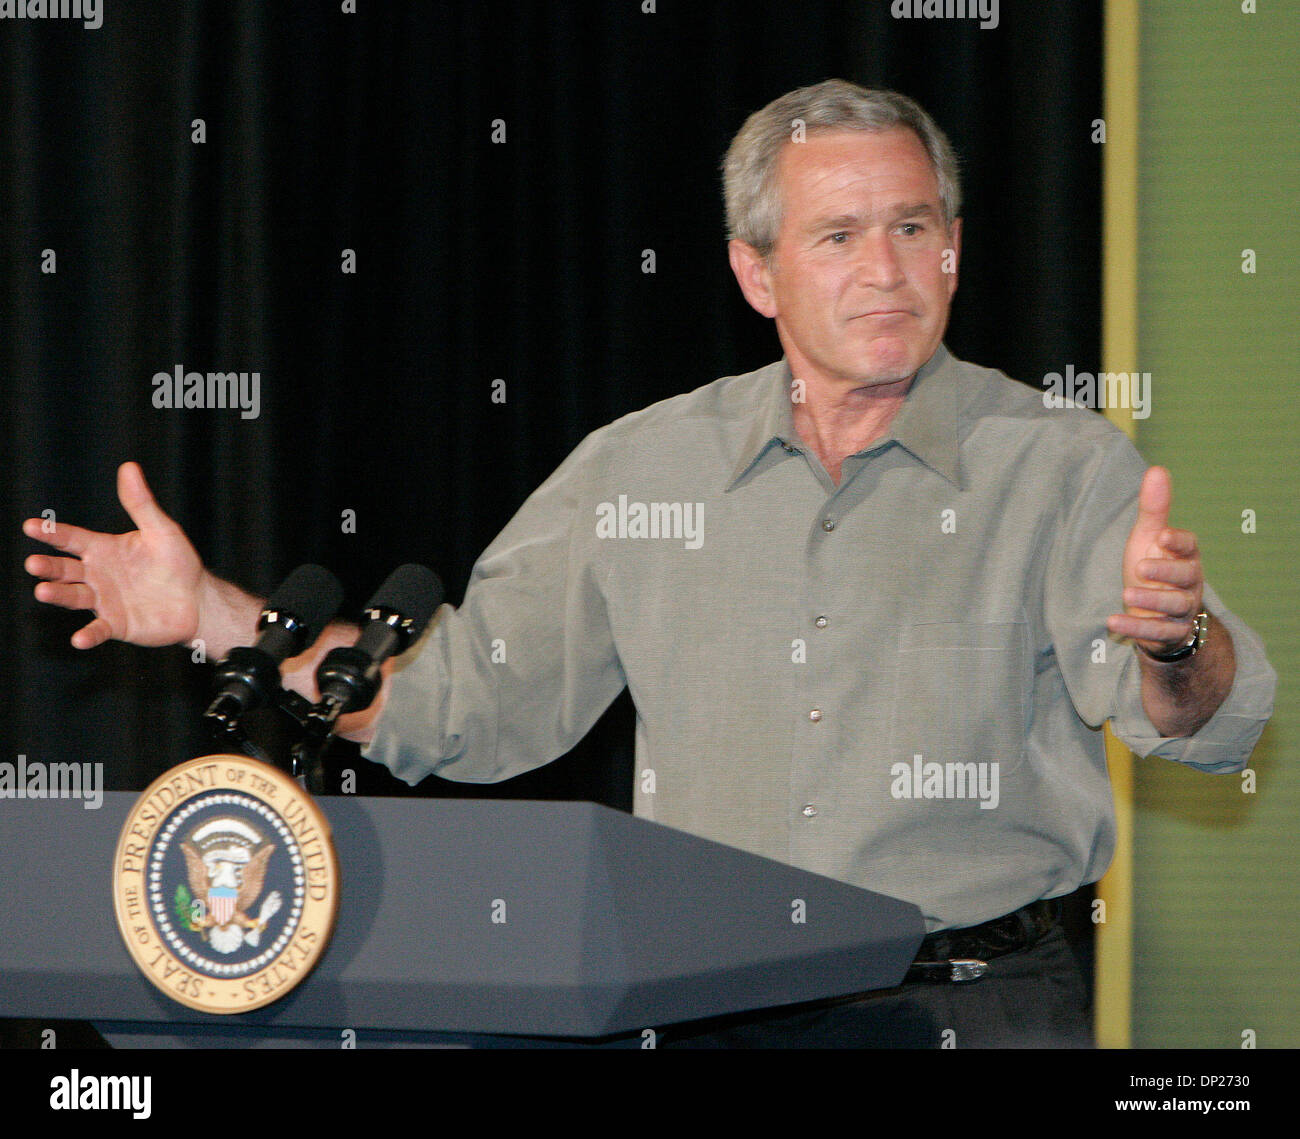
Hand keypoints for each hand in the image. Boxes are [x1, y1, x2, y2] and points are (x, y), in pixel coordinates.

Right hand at [23, 462, 204, 649]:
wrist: (197, 599)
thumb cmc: (177, 562)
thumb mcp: (160, 530)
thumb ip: (140, 503)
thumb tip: (128, 467)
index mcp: (102, 549)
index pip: (71, 539)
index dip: (52, 533)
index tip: (31, 526)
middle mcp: (97, 575)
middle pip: (65, 569)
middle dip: (48, 566)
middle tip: (33, 563)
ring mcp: (104, 601)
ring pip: (74, 597)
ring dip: (58, 595)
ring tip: (42, 591)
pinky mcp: (116, 624)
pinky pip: (98, 630)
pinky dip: (88, 635)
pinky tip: (79, 639)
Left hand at [1106, 466, 1203, 657]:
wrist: (1158, 613)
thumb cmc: (1154, 567)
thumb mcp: (1150, 538)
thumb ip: (1154, 508)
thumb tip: (1157, 469)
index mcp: (1186, 556)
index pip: (1190, 546)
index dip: (1178, 541)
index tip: (1162, 535)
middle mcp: (1189, 583)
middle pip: (1186, 577)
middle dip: (1166, 572)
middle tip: (1141, 567)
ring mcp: (1181, 610)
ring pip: (1174, 606)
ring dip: (1151, 600)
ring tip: (1126, 593)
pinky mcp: (1170, 632)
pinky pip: (1156, 632)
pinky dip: (1136, 627)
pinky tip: (1112, 621)